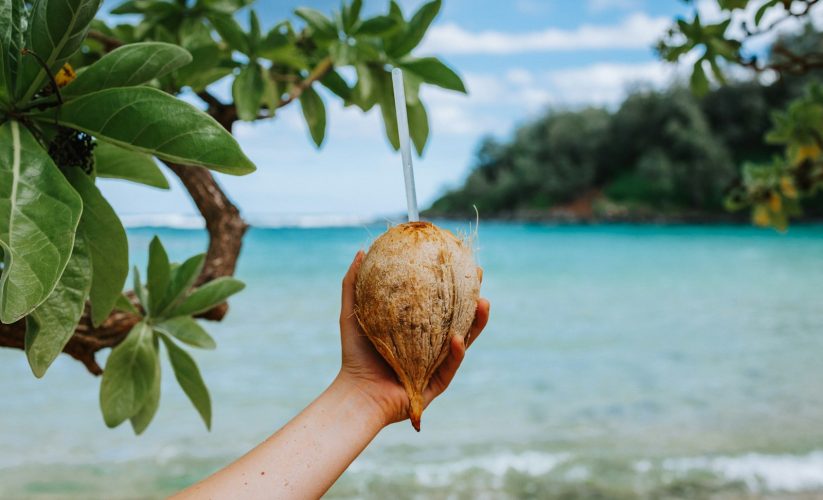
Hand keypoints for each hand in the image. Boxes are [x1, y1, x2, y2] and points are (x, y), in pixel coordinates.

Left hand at [337, 250, 489, 426]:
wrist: (357, 392)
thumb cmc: (355, 354)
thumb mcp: (353, 313)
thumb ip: (354, 284)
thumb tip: (362, 251)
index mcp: (418, 329)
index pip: (440, 302)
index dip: (453, 283)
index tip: (460, 260)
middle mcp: (431, 345)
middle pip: (460, 317)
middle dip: (474, 297)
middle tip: (479, 276)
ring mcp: (438, 364)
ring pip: (465, 340)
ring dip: (477, 322)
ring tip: (484, 303)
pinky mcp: (438, 383)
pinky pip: (451, 365)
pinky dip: (456, 351)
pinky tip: (456, 338)